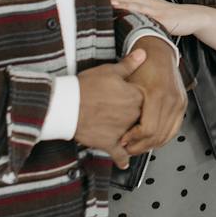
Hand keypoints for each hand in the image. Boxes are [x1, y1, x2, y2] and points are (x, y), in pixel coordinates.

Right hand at [74, 48, 146, 166]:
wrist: (66, 105)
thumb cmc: (85, 87)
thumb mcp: (109, 71)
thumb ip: (129, 64)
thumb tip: (143, 54)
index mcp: (135, 97)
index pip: (150, 99)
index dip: (145, 99)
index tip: (141, 98)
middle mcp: (132, 115)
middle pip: (143, 118)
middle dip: (141, 118)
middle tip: (135, 116)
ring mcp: (122, 131)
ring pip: (135, 136)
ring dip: (135, 137)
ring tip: (133, 136)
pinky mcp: (109, 143)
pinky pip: (119, 154)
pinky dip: (122, 158)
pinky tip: (124, 162)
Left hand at [109, 0, 206, 36]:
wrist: (193, 16)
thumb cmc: (171, 13)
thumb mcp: (153, 8)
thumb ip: (137, 7)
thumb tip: (120, 7)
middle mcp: (147, 1)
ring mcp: (154, 10)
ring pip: (134, 5)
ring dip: (121, 2)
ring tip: (108, 0)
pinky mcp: (162, 20)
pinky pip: (148, 18)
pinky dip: (138, 16)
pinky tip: (129, 15)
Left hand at [119, 38, 186, 155]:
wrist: (159, 53)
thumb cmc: (143, 66)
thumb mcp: (128, 82)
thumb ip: (123, 106)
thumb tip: (117, 130)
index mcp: (157, 94)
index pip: (148, 129)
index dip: (134, 139)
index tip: (122, 141)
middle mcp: (171, 99)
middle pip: (158, 135)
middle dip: (141, 146)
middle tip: (127, 149)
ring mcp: (179, 103)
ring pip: (167, 135)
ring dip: (151, 145)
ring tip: (136, 146)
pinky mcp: (182, 105)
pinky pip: (174, 129)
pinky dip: (162, 138)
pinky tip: (150, 140)